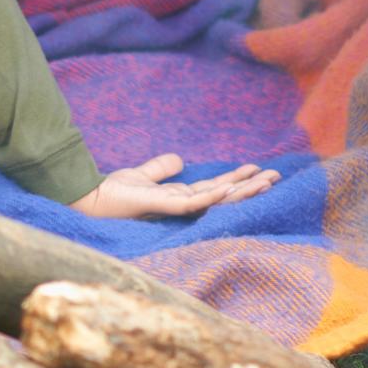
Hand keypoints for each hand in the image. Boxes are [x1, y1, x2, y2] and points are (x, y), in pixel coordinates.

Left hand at [68, 154, 276, 221]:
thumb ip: (162, 168)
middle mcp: (182, 205)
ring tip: (265, 182)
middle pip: (224, 197)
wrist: (92, 198)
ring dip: (241, 193)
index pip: (217, 190)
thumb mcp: (144, 175)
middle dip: (250, 187)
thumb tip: (180, 159)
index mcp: (181, 198)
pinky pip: (191, 203)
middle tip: (276, 177)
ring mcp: (174, 208)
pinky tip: (228, 190)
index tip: (260, 171)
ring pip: (215, 201)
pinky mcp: (162, 206)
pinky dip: (211, 198)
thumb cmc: (115, 193)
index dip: (238, 181)